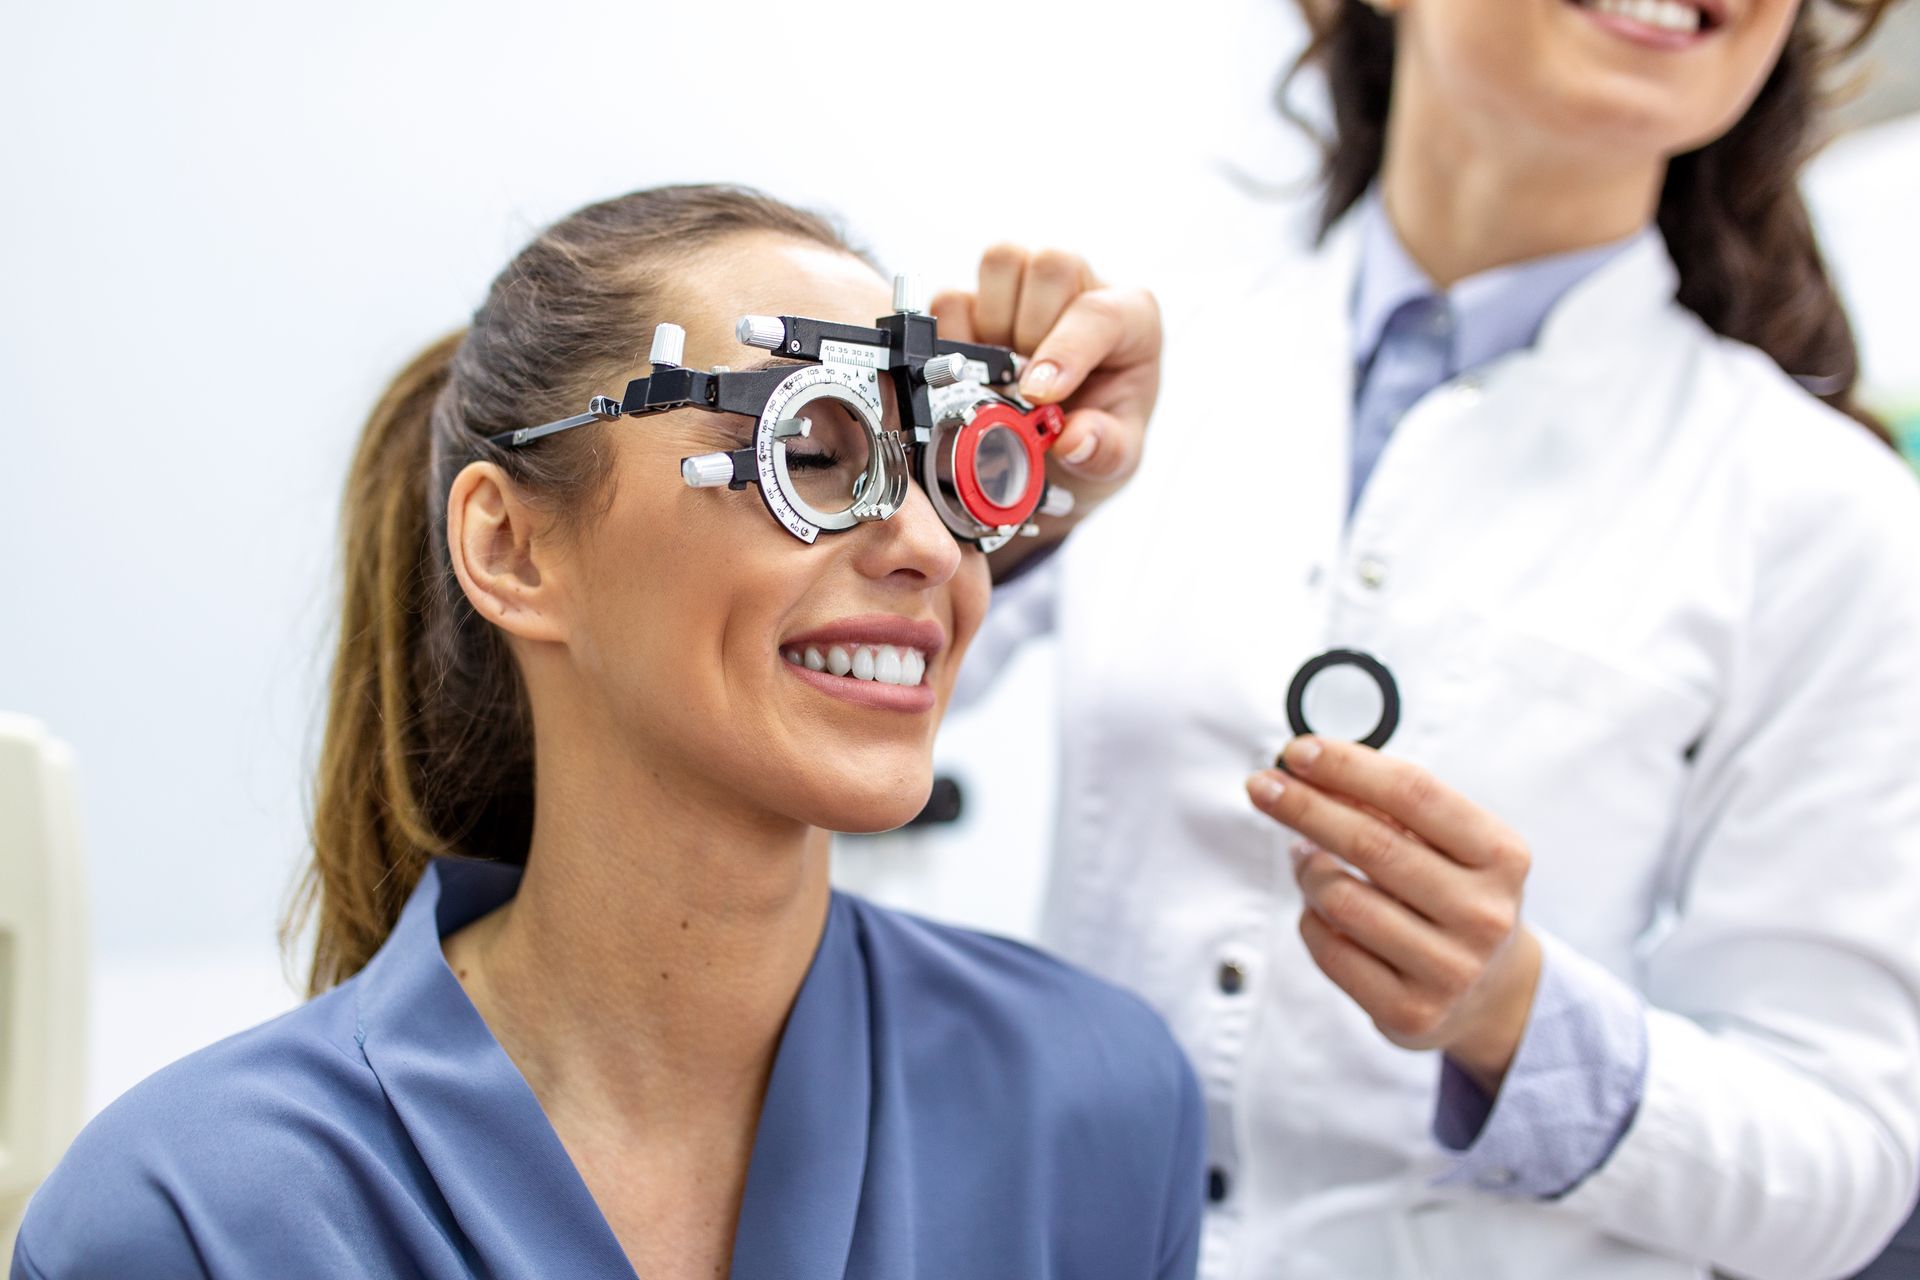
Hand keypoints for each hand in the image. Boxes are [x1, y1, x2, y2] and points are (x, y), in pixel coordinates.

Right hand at [930, 247, 1159, 573]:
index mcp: (1129, 317)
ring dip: (994, 325)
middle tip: (1028, 385)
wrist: (1062, 443)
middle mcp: (1080, 288)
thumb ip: (1105, 449)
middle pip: (1051, 266)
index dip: (1065, 351)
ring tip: (1005, 373)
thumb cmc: (1099, 431)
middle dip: (1031, 332)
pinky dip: (956, 339)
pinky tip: (978, 372)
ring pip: (1002, 263)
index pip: (1098, 312)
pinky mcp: (977, 301)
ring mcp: (1026, 288)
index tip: (1039, 394)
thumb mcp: (1116, 457)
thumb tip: (1073, 439)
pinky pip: (952, 299)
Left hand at [1245, 737, 1542, 1092]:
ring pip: (1341, 899)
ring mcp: (1449, 968)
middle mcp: (1482, 913)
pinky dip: (1310, 919)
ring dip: (1306, 870)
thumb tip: (1313, 769)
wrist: (1493, 994)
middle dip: (1303, 806)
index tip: (1298, 751)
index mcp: (1501, 855)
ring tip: (1303, 858)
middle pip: (1370, 843)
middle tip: (1261, 786)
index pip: (1415, 792)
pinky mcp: (1412, 1012)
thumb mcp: (1450, 845)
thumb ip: (1391, 807)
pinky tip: (1318, 909)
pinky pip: (1330, 950)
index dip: (1348, 766)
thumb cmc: (1456, 897)